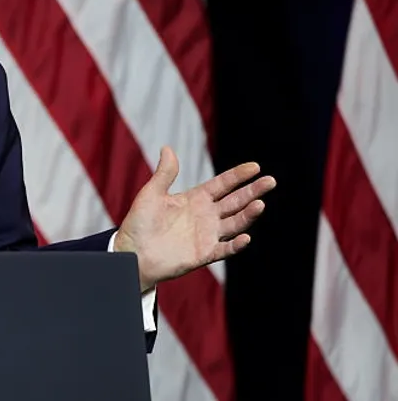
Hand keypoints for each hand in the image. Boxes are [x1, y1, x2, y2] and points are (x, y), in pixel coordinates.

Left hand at [114, 146, 276, 291]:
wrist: (132, 252)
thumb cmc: (139, 222)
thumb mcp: (152, 193)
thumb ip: (164, 173)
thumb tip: (167, 148)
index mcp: (195, 199)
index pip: (223, 185)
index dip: (238, 176)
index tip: (255, 167)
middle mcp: (206, 216)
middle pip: (235, 201)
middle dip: (253, 191)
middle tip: (270, 181)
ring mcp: (207, 235)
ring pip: (235, 223)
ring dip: (248, 215)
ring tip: (260, 204)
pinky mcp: (204, 254)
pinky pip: (224, 249)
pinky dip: (236, 245)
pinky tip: (246, 237)